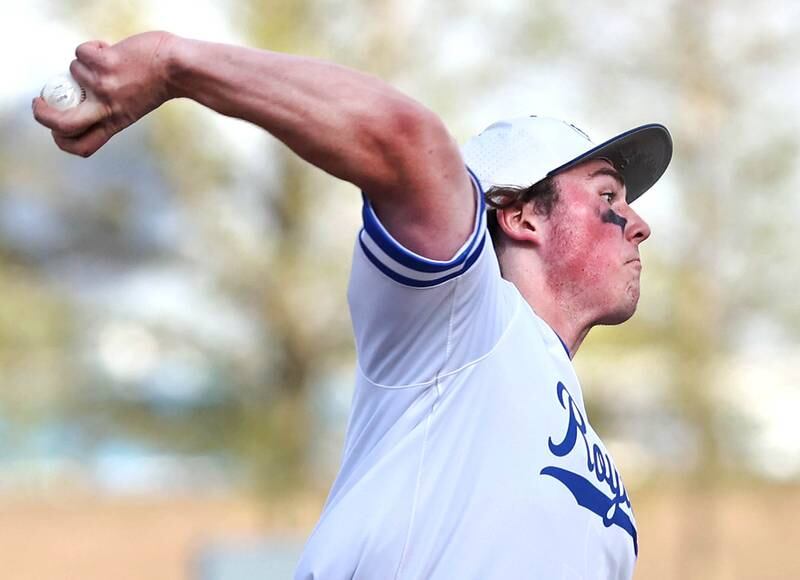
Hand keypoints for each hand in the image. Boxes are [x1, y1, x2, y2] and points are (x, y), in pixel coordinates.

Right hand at [32, 31, 177, 156]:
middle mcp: (107, 109)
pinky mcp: (105, 64)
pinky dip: (91, 47)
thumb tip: (78, 96)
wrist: (178, 68)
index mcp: (113, 123)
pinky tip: (109, 49)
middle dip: (42, 115)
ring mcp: (104, 87)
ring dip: (84, 62)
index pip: (81, 146)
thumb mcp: (132, 106)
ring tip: (107, 61)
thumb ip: (110, 108)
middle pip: (62, 125)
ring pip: (71, 73)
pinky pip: (81, 52)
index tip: (54, 126)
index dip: (61, 140)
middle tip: (40, 102)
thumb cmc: (158, 83)